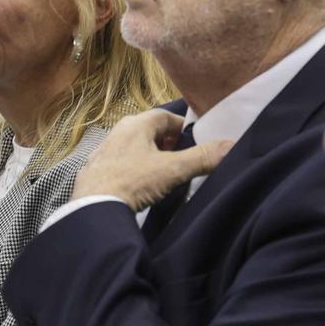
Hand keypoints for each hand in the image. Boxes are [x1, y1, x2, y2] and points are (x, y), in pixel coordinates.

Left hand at [70, 108, 232, 210]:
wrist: (93, 208)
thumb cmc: (132, 182)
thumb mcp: (173, 170)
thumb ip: (203, 157)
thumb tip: (231, 145)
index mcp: (135, 125)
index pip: (165, 116)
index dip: (181, 128)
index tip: (193, 143)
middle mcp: (117, 133)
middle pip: (149, 131)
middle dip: (167, 144)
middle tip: (180, 161)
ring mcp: (104, 152)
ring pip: (134, 148)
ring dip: (150, 158)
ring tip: (163, 176)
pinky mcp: (96, 171)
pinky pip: (121, 165)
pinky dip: (134, 171)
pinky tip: (140, 188)